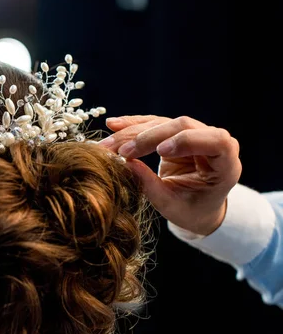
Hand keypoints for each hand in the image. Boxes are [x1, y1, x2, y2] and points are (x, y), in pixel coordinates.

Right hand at [99, 115, 241, 235]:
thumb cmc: (191, 210)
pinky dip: (132, 126)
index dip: (188, 141)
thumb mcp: (172, 205)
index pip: (216, 140)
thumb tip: (126, 164)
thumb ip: (151, 186)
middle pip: (182, 126)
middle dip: (148, 137)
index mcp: (226, 164)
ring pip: (163, 123)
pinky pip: (152, 124)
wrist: (196, 207)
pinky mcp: (175, 133)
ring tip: (108, 144)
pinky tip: (114, 125)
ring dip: (133, 132)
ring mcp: (194, 134)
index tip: (161, 152)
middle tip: (121, 152)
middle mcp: (213, 142)